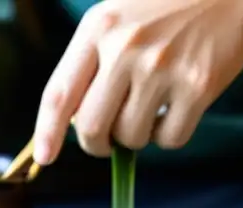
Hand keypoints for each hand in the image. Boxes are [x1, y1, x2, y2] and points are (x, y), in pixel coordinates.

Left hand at [32, 0, 242, 163]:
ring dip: (138, 136)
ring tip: (151, 106)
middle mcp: (125, 48)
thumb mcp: (115, 18)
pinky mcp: (196, 86)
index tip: (45, 158)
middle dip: (98, 143)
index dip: (47, 132)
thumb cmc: (164, 8)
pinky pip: (170, 139)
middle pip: (92, 128)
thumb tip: (72, 123)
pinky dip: (169, 134)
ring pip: (131, 138)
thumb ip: (90, 62)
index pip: (60, 93)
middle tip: (110, 138)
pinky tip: (176, 107)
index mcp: (98, 29)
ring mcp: (161, 68)